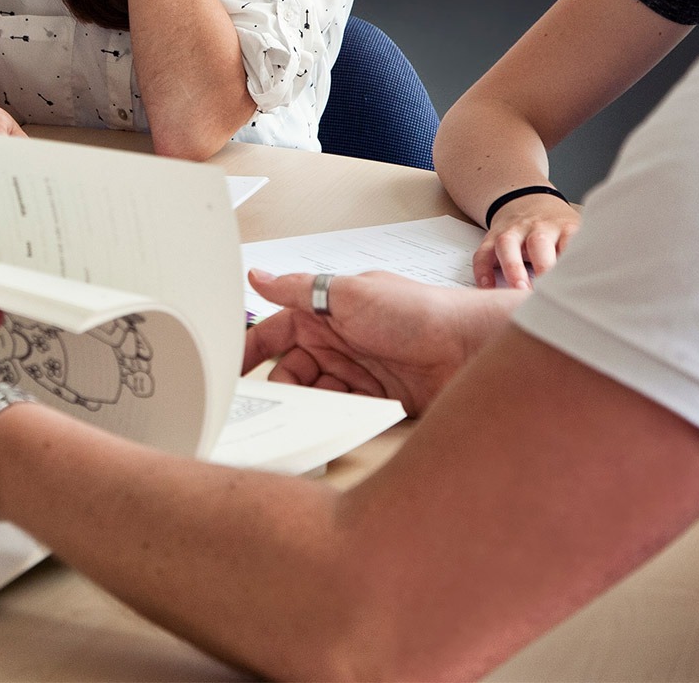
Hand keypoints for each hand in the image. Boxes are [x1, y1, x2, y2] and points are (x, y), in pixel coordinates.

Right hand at [242, 269, 520, 414]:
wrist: (469, 348)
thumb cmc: (416, 312)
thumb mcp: (350, 293)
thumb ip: (299, 288)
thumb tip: (257, 275)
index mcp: (325, 312)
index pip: (274, 333)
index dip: (250, 351)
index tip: (229, 372)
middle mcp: (337, 342)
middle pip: (289, 371)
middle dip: (278, 388)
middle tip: (267, 405)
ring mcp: (355, 372)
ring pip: (313, 395)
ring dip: (305, 405)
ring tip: (301, 416)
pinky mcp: (374, 400)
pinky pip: (339, 412)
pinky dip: (330, 418)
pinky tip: (328, 423)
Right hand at [473, 193, 579, 287]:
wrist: (529, 201)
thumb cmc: (557, 231)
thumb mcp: (575, 238)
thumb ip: (580, 259)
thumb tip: (593, 291)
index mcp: (564, 228)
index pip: (571, 243)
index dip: (572, 264)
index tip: (577, 287)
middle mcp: (538, 228)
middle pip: (539, 241)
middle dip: (543, 267)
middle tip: (546, 291)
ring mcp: (513, 231)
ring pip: (508, 244)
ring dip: (513, 267)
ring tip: (517, 289)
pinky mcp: (493, 238)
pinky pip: (483, 252)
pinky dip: (482, 269)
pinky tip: (486, 286)